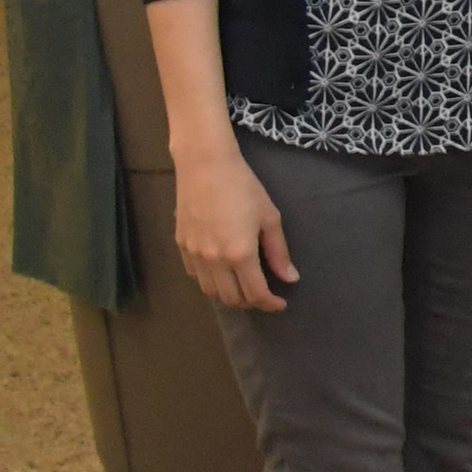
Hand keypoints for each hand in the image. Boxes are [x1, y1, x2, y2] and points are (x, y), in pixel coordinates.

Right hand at [172, 133, 294, 311]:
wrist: (205, 166)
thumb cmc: (243, 187)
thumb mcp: (269, 218)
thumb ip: (278, 252)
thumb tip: (290, 278)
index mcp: (239, 254)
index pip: (255, 293)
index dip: (270, 304)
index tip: (281, 304)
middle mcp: (213, 260)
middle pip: (230, 298)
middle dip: (250, 303)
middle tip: (264, 295)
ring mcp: (194, 254)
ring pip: (210, 291)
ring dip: (229, 295)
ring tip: (245, 287)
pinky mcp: (181, 246)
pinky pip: (195, 276)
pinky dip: (211, 282)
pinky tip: (223, 273)